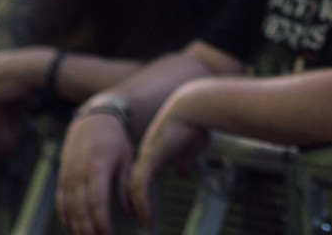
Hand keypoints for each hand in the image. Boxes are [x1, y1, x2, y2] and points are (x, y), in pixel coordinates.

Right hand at [56, 113, 133, 234]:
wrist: (92, 121)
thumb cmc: (114, 140)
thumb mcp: (126, 159)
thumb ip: (125, 187)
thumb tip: (129, 214)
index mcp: (97, 167)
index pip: (97, 202)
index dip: (101, 222)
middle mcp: (79, 173)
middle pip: (80, 209)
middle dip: (88, 230)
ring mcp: (68, 176)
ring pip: (68, 209)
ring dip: (76, 228)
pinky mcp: (62, 178)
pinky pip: (61, 202)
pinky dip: (66, 218)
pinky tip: (73, 229)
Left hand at [128, 95, 209, 230]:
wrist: (196, 107)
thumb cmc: (197, 123)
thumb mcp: (191, 148)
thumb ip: (185, 161)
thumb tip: (183, 174)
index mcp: (156, 150)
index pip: (144, 176)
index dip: (144, 193)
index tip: (145, 209)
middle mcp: (147, 154)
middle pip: (134, 184)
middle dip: (136, 204)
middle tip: (138, 222)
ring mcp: (146, 156)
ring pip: (134, 189)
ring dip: (139, 209)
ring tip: (146, 225)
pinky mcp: (149, 159)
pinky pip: (141, 188)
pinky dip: (144, 206)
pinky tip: (148, 220)